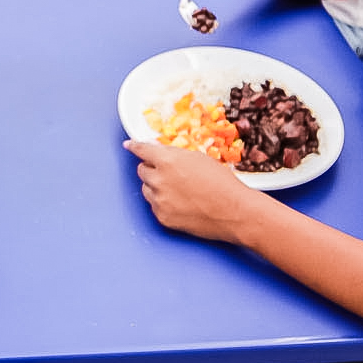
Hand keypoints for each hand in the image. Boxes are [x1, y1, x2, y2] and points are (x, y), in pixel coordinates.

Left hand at [123, 140, 255, 244]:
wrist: (233, 211)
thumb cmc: (222, 183)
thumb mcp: (199, 159)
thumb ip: (176, 156)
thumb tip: (162, 155)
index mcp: (168, 160)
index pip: (142, 150)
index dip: (135, 147)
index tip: (129, 145)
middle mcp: (159, 179)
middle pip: (142, 170)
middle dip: (151, 169)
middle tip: (167, 172)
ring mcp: (159, 200)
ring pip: (147, 189)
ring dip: (156, 186)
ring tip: (178, 190)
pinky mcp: (162, 217)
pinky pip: (155, 206)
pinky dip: (163, 203)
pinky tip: (181, 203)